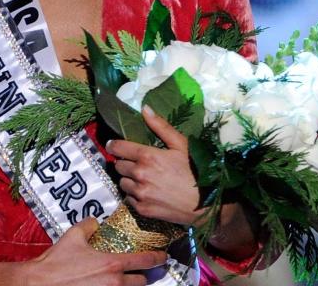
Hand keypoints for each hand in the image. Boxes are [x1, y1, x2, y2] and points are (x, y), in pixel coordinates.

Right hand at [0, 218, 165, 285]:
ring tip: (127, 279)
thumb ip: (90, 225)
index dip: (158, 257)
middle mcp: (114, 283)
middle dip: (144, 276)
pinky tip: (111, 285)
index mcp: (113, 264)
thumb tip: (96, 222)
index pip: (145, 261)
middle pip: (142, 282)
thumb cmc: (56, 262)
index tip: (163, 256)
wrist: (39, 284)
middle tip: (143, 270)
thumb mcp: (74, 236)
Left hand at [107, 105, 200, 224]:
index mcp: (147, 156)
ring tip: (143, 178)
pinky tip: (148, 192)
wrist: (205, 203)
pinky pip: (128, 199)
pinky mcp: (142, 209)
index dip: (113, 145)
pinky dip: (134, 194)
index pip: (118, 148)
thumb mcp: (181, 144)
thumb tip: (144, 108)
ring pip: (122, 183)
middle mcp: (139, 175)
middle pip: (118, 166)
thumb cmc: (195, 169)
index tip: (112, 145)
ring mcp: (139, 194)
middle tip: (136, 163)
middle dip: (124, 162)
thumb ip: (161, 126)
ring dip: (129, 179)